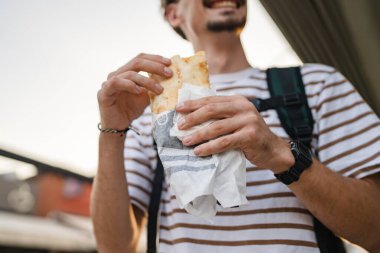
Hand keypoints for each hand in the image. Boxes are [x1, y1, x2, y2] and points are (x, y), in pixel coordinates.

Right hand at [97, 53, 171, 129]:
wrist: (117, 125)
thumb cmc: (131, 109)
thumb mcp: (146, 97)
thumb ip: (154, 87)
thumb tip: (171, 80)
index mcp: (126, 71)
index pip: (141, 58)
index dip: (155, 59)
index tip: (169, 63)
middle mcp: (117, 73)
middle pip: (137, 62)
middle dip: (155, 66)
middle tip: (168, 73)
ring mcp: (109, 82)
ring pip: (130, 74)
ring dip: (147, 81)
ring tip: (159, 90)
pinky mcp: (104, 92)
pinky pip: (116, 83)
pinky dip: (130, 85)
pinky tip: (139, 91)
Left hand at [175, 95, 293, 171]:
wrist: (273, 150)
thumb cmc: (249, 136)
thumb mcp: (236, 121)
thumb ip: (220, 117)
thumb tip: (191, 118)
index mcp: (237, 100)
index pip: (211, 100)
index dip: (193, 104)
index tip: (177, 109)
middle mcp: (243, 107)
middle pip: (211, 110)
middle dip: (193, 118)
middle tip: (179, 126)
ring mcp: (248, 120)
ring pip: (216, 127)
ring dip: (198, 135)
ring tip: (185, 141)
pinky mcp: (250, 135)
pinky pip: (224, 142)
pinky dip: (209, 147)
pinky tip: (199, 151)